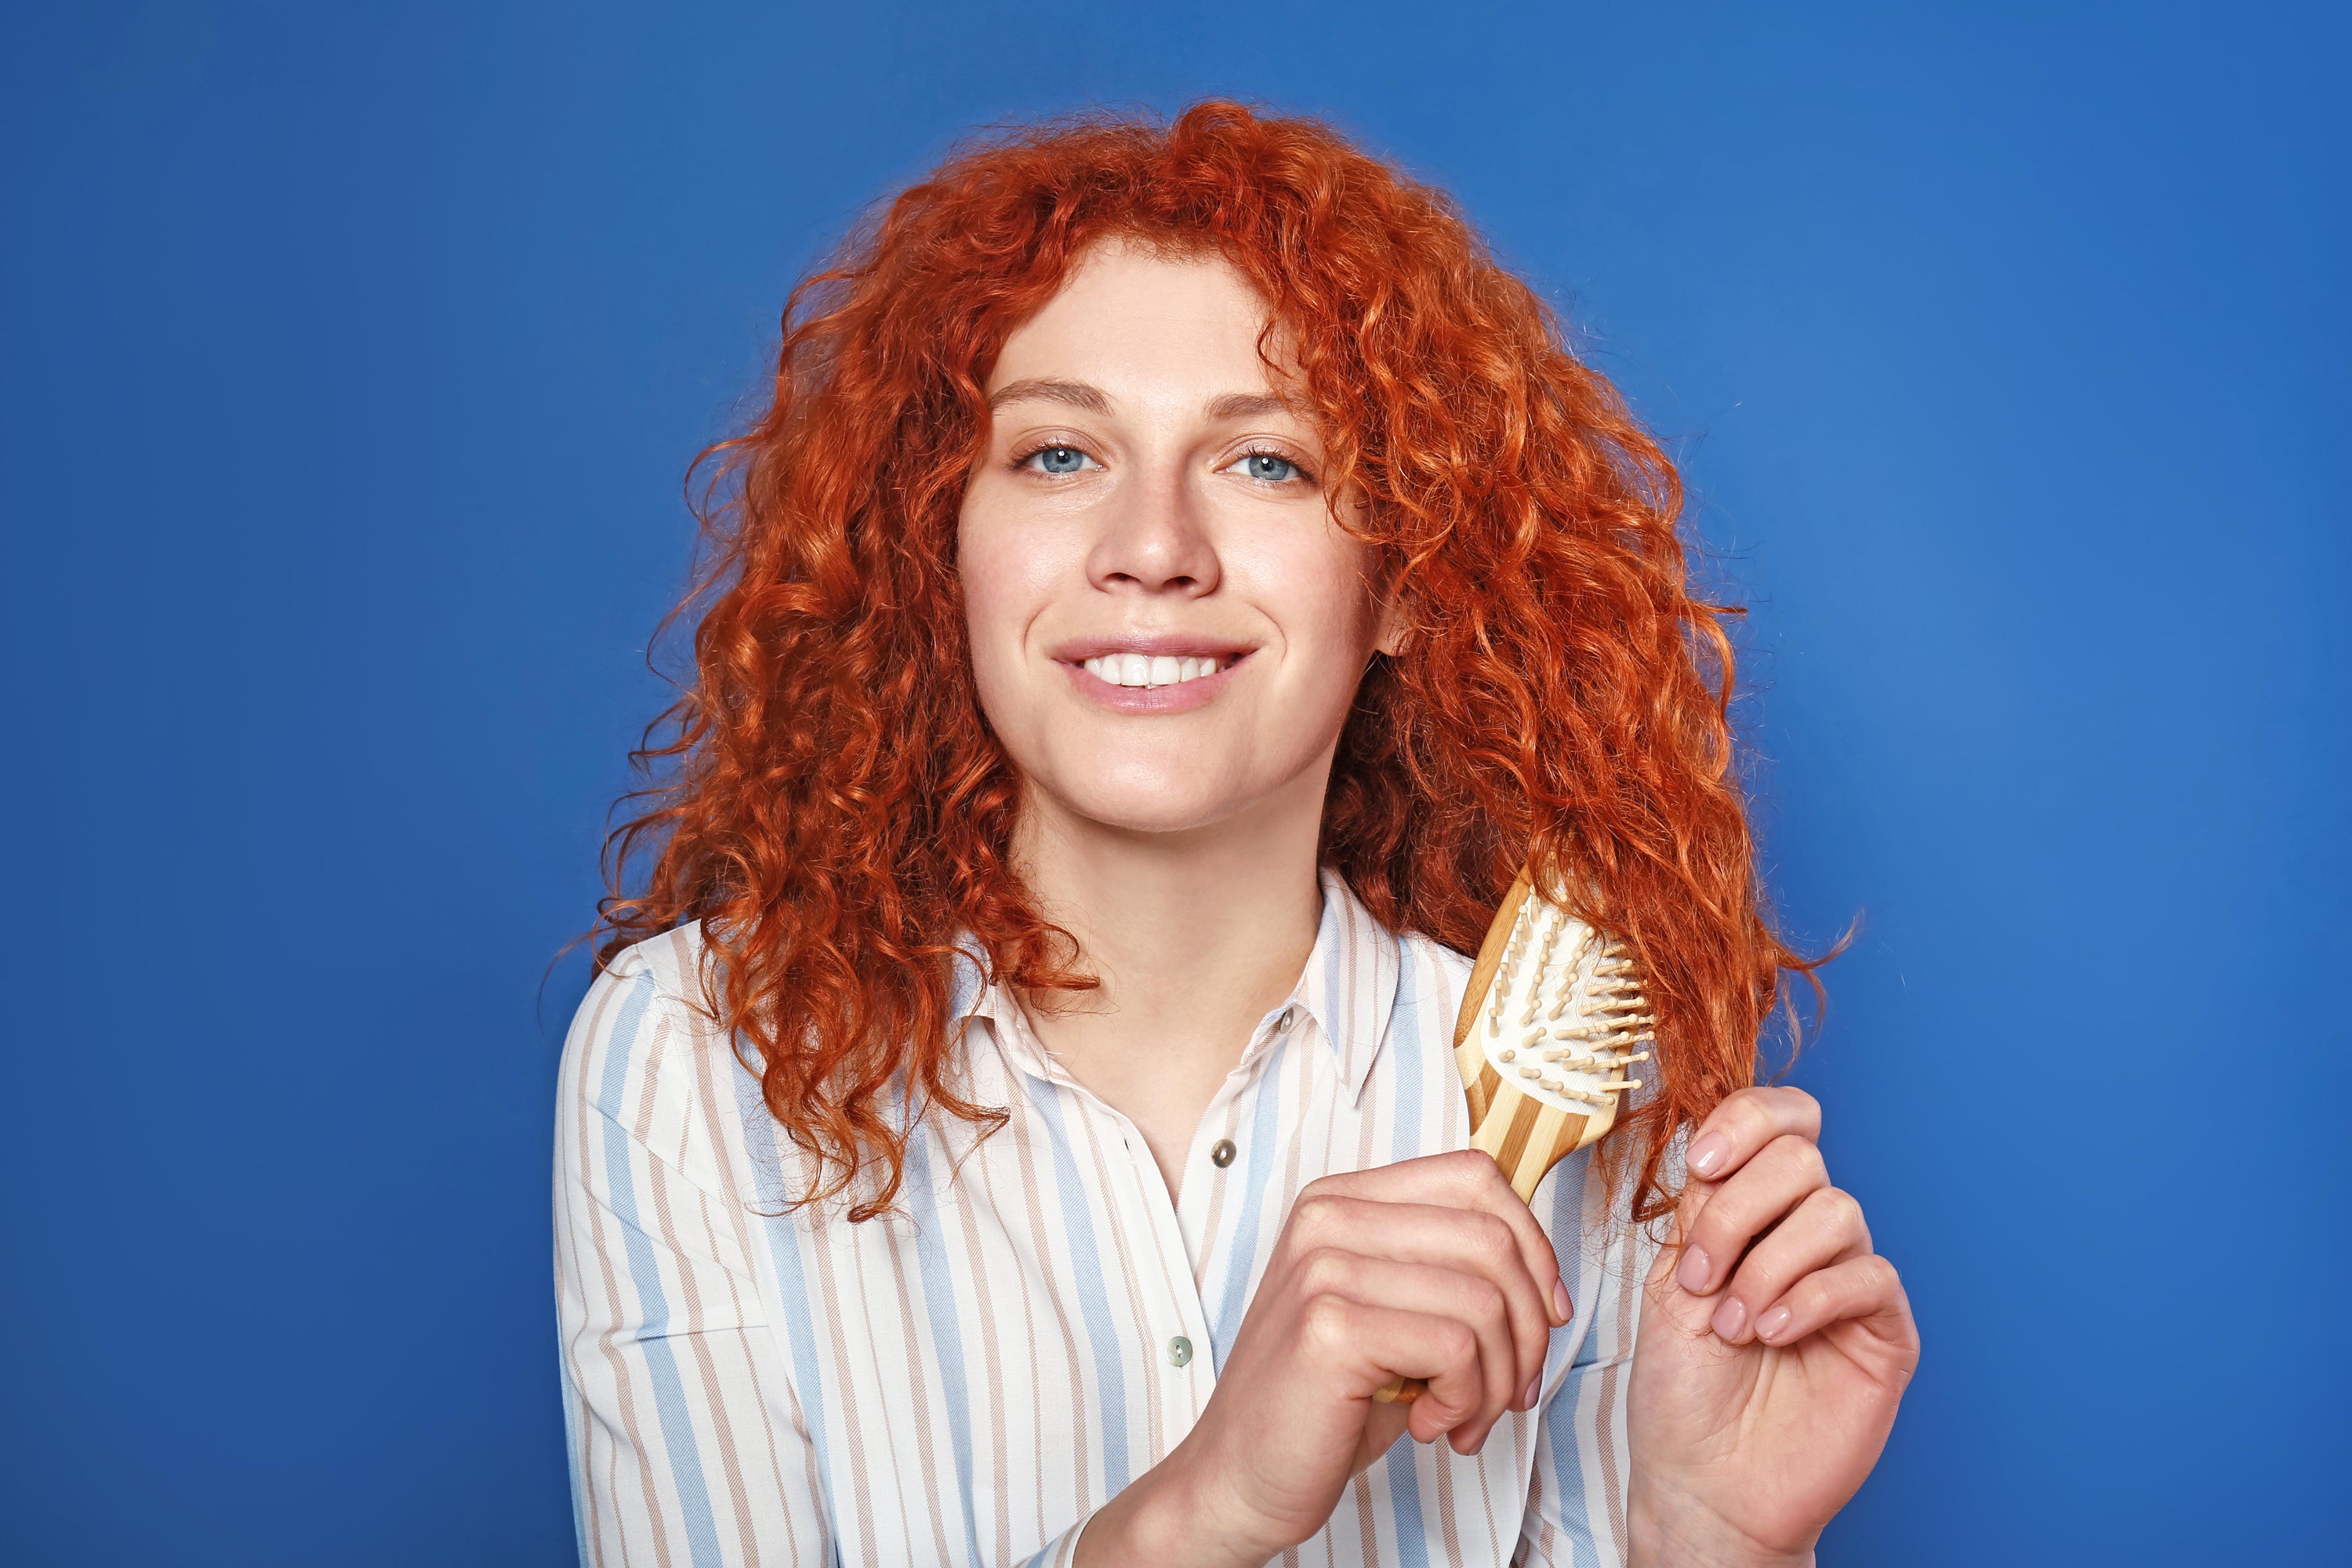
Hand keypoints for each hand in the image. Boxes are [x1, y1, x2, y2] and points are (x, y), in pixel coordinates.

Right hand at [1078, 1150, 1570, 1567]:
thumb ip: (1447, 1271)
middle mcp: (1328, 1217)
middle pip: (1492, 1240)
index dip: (1533, 1246)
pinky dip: (1465, 1400)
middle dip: (1527, 1330)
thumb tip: (1547, 1279)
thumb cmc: (1327, 1401)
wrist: (1240, 1475)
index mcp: (1344, 1199)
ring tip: (1463, 1417)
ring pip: (1483, 1301)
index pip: (1477, 1178)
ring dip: (1495, 1380)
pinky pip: (1456, 1349)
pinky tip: (1429, 1424)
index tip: (1544, 1314)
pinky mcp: (1328, 1327)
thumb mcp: (1393, 1313)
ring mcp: (1323, 1267)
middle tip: (1509, 1390)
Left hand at [1626, 1087, 1919, 1566]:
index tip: (1703, 1164)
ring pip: (1836, 1211)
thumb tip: (1714, 1133)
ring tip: (1732, 1326)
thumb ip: (1701, 1205)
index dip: (1749, 1120)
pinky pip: (1869, 1277)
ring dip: (1767, 1264)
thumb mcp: (1671, 1279)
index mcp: (1755, 1212)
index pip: (1781, 1121)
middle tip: (1701, 1277)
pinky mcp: (1885, 1332)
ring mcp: (1849, 1281)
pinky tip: (1772, 1332)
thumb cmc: (1682, 1390)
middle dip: (1737, 1210)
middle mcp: (1807, 1236)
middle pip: (1802, 1157)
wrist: (1703, 1482)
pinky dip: (1810, 1296)